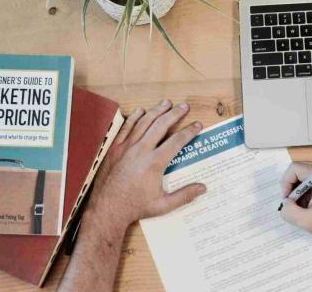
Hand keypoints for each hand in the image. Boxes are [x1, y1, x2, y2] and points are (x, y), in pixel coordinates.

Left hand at [88, 100, 206, 228]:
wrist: (108, 208)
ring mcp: (126, 147)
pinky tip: (141, 111)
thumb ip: (185, 195)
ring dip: (157, 111)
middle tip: (184, 106)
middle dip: (175, 113)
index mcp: (155, 163)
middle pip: (161, 125)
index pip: (177, 141)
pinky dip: (135, 117)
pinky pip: (126, 128)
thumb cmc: (136, 207)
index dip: (189, 131)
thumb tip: (203, 188)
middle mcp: (141, 150)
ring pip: (144, 122)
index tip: (197, 125)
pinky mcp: (115, 149)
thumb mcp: (163, 205)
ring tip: (166, 103)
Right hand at [279, 161, 311, 244]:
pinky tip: (308, 206)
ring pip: (304, 176)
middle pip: (299, 170)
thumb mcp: (307, 221)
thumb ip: (289, 212)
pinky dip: (305, 192)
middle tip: (290, 204)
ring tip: (301, 207)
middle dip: (291, 187)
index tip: (286, 199)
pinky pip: (311, 181)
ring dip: (298, 191)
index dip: (285, 183)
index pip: (295, 168)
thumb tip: (284, 204)